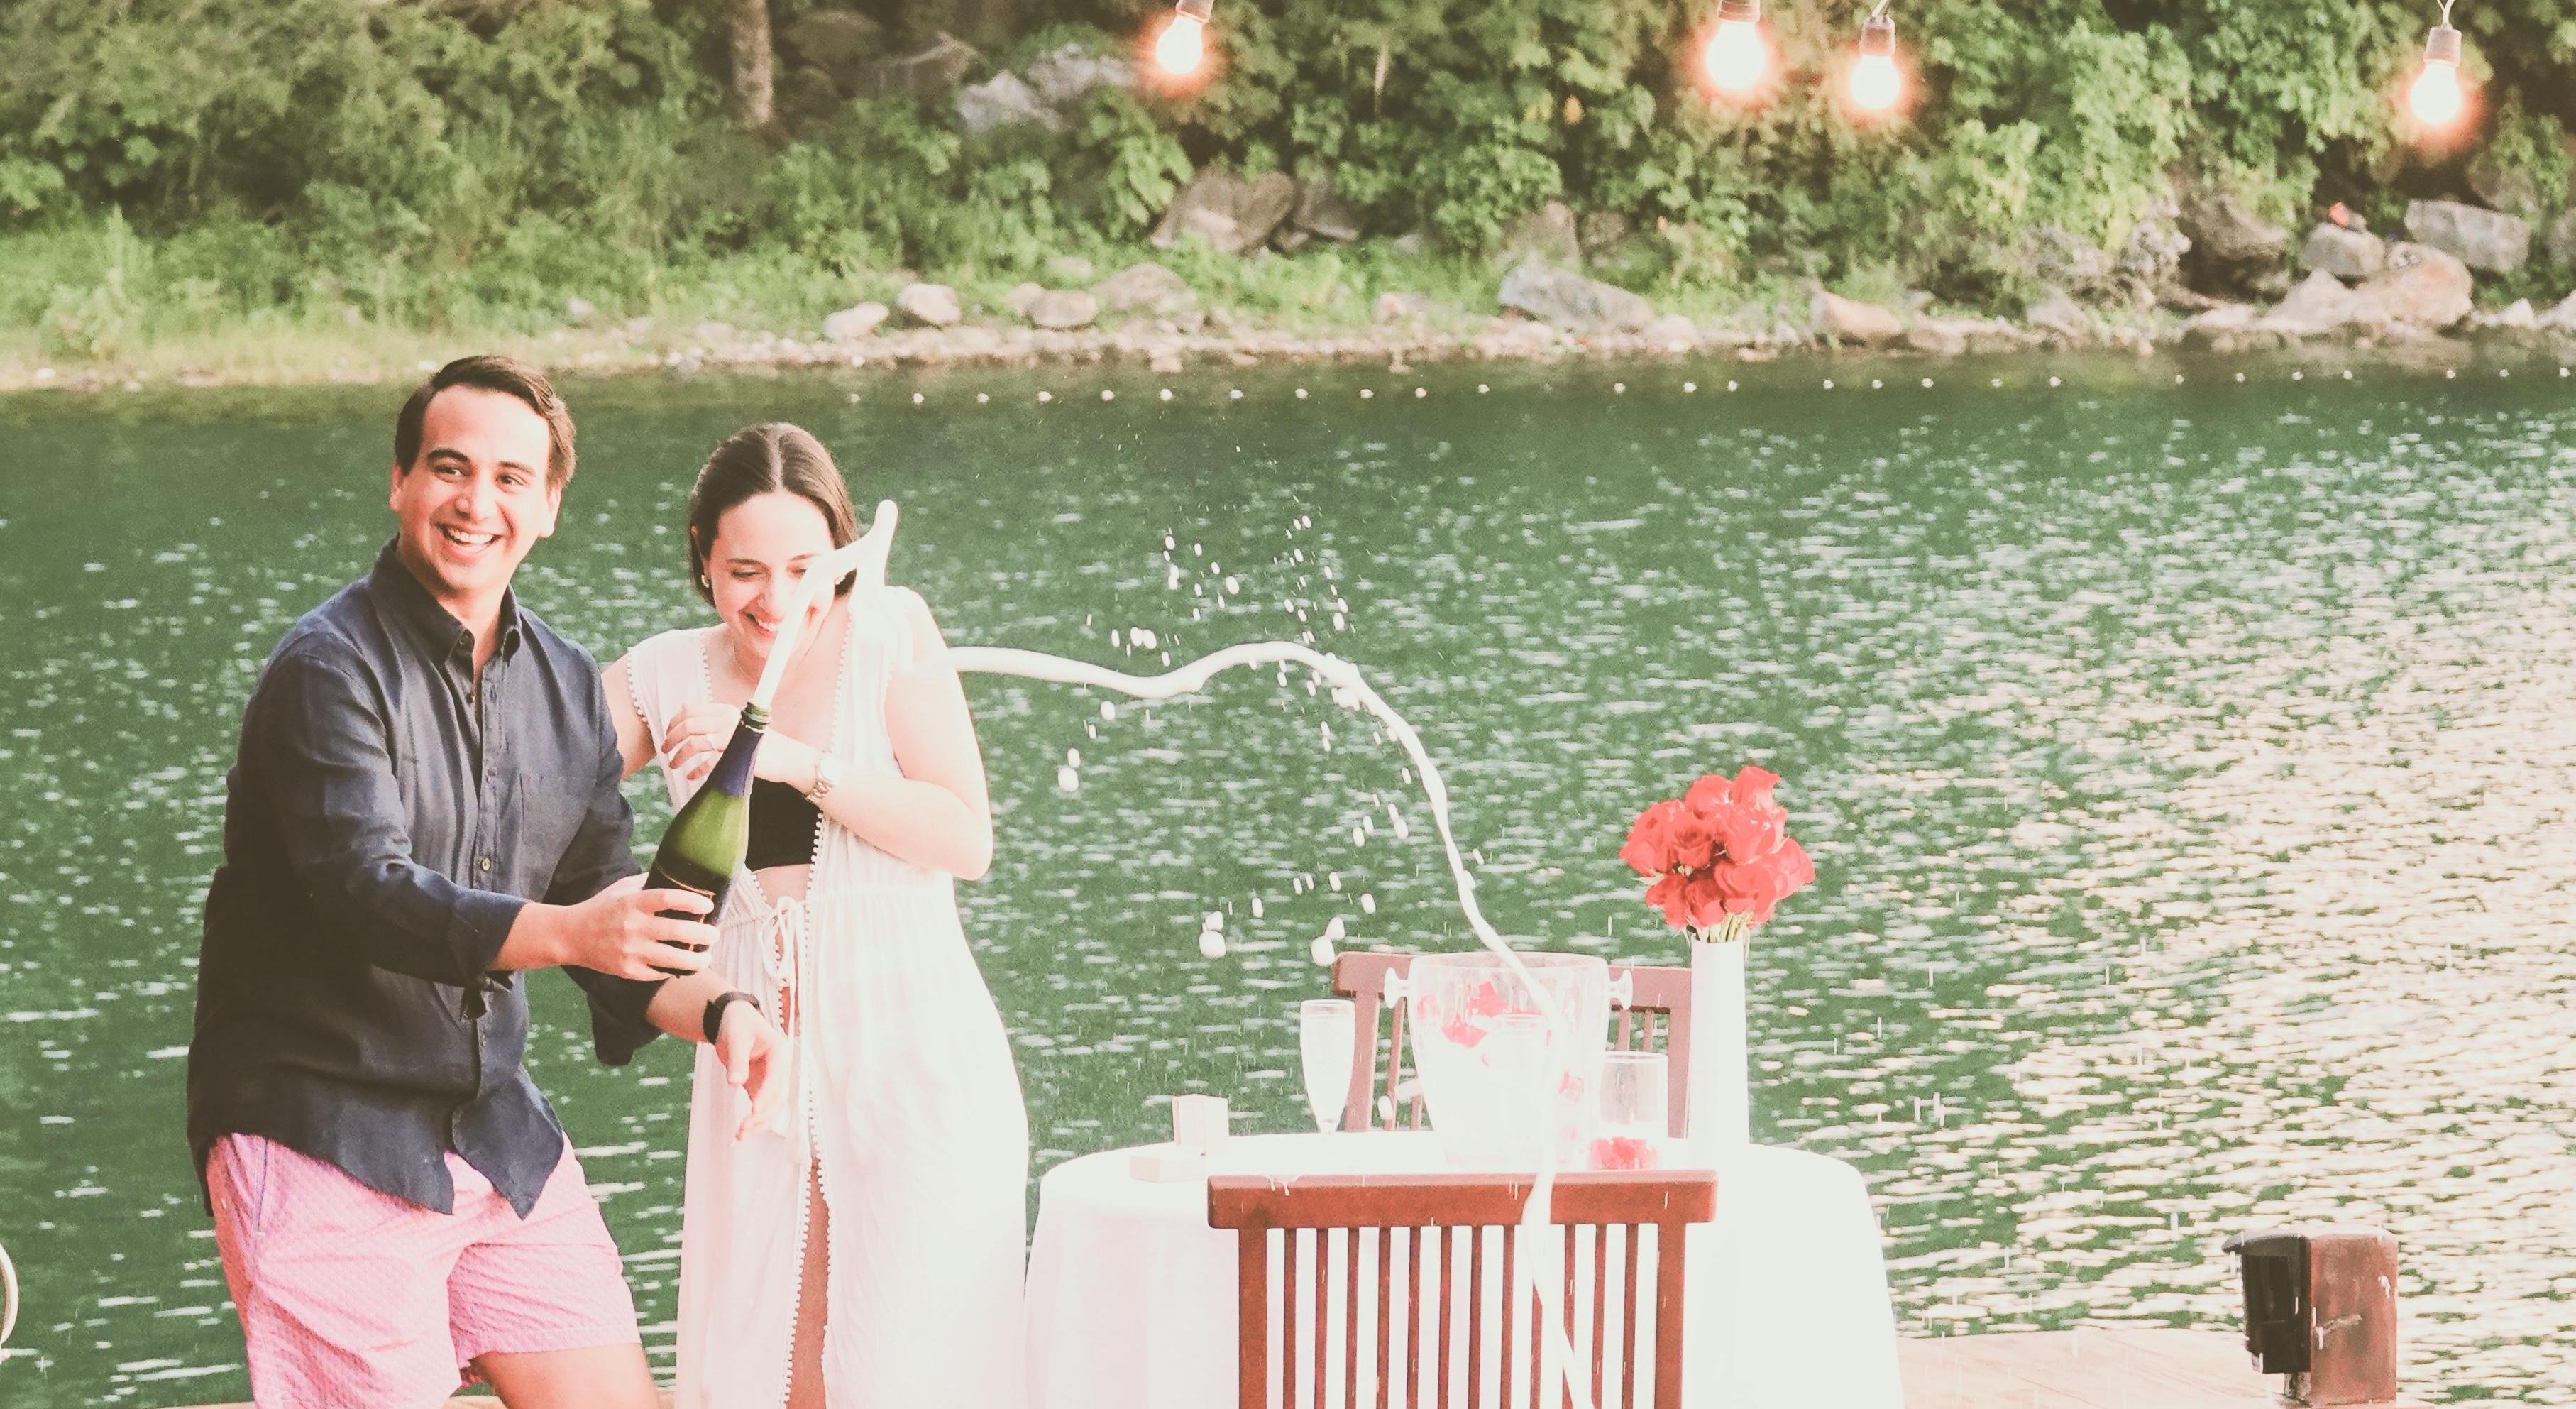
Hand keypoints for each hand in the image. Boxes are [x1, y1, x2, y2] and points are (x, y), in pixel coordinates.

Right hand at [560, 874, 714, 979]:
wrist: (571, 936)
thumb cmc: (602, 909)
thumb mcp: (622, 888)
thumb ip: (648, 882)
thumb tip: (678, 875)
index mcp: (632, 903)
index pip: (669, 898)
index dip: (693, 901)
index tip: (708, 905)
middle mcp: (633, 927)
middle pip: (677, 931)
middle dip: (703, 934)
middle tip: (715, 934)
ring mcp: (630, 951)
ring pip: (673, 959)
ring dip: (697, 960)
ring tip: (707, 957)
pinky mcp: (628, 971)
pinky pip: (659, 973)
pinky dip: (675, 970)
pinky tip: (684, 966)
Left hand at [663, 702, 814, 787]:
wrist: (787, 757)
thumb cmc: (761, 742)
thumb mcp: (736, 724)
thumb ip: (712, 716)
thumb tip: (684, 706)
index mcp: (726, 710)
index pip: (690, 710)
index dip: (674, 722)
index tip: (668, 734)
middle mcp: (727, 720)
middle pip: (688, 725)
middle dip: (671, 739)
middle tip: (665, 750)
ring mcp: (731, 737)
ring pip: (693, 743)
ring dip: (679, 755)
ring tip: (673, 764)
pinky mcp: (736, 755)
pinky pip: (708, 763)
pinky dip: (697, 771)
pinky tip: (692, 777)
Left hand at [714, 1005, 790, 1140]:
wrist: (733, 1021)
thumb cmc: (738, 1024)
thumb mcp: (736, 1037)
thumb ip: (737, 1060)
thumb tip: (735, 1082)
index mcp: (779, 1052)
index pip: (776, 1077)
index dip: (767, 1095)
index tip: (755, 1109)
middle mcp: (779, 1069)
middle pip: (778, 1098)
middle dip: (763, 1115)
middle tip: (743, 1128)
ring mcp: (769, 1079)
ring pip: (772, 1107)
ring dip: (760, 1123)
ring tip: (740, 1135)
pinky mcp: (759, 1086)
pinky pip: (761, 1107)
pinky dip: (754, 1121)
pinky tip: (742, 1132)